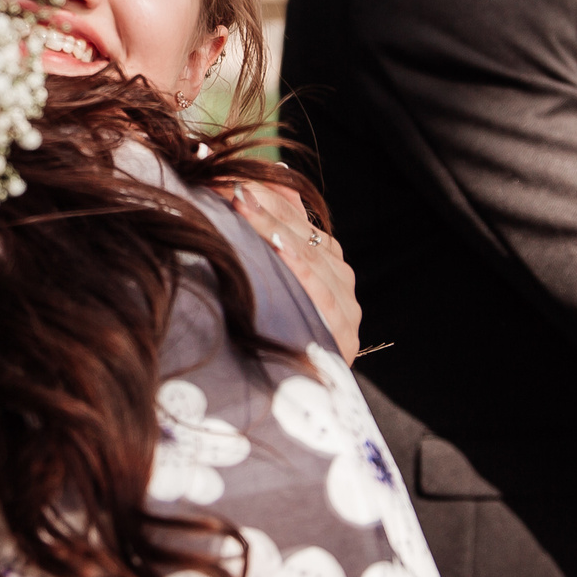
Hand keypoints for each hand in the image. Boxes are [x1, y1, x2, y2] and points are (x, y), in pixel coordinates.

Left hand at [231, 182, 361, 362]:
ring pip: (312, 256)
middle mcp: (340, 281)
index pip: (298, 219)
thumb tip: (277, 175)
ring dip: (276, 226)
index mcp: (327, 263)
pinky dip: (300, 268)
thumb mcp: (277, 281)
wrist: (298, 401)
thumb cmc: (279, 336)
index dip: (268, 195)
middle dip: (266, 206)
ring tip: (246, 203)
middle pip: (304, 234)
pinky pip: (321, 293)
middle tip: (231, 184)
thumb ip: (282, 228)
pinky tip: (278, 247)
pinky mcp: (342, 334)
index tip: (234, 175)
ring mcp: (344, 308)